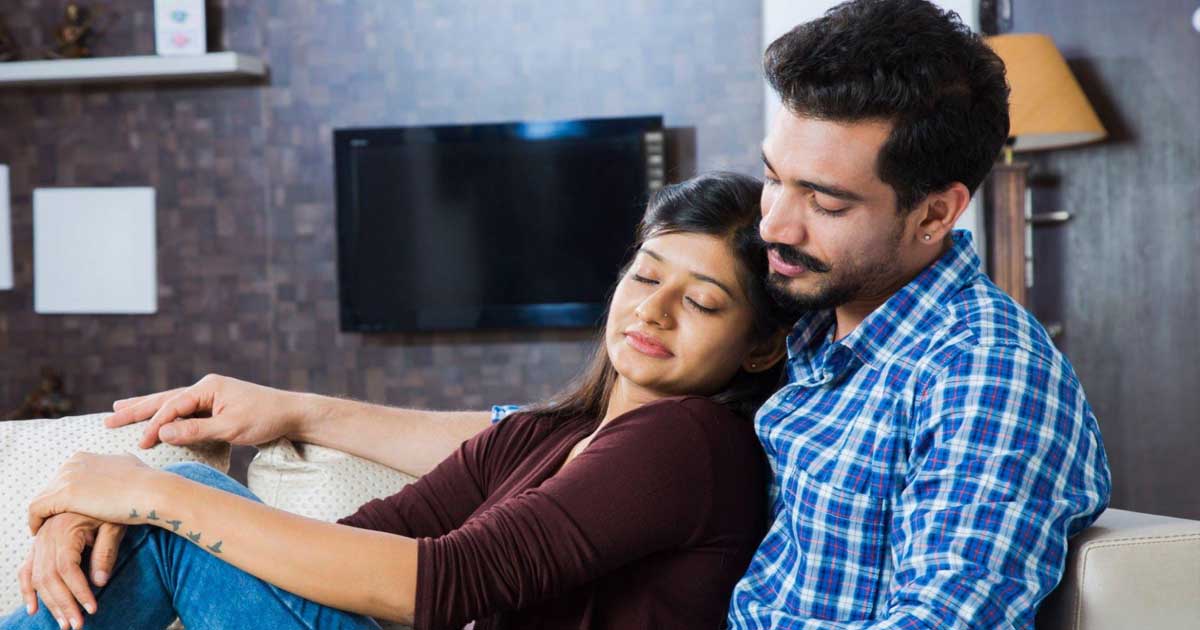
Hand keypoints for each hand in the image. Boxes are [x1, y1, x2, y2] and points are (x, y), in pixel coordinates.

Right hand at [19, 513, 124, 629]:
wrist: (108, 489)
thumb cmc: (116, 506)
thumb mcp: (115, 525)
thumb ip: (106, 552)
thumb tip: (99, 583)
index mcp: (64, 528)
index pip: (67, 569)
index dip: (78, 591)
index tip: (92, 609)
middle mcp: (47, 535)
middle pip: (49, 576)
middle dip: (64, 603)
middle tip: (77, 625)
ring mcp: (40, 540)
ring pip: (37, 577)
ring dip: (50, 602)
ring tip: (65, 622)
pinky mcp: (40, 544)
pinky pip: (26, 569)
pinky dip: (28, 589)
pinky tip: (34, 608)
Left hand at [28, 452, 161, 535]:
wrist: (152, 491)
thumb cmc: (147, 483)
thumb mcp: (129, 467)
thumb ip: (118, 467)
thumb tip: (123, 466)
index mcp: (85, 457)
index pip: (63, 479)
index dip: (63, 497)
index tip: (65, 512)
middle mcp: (73, 463)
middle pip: (51, 488)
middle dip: (52, 507)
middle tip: (53, 525)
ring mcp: (68, 476)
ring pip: (43, 499)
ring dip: (43, 516)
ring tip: (44, 532)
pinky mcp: (65, 494)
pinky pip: (37, 509)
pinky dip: (35, 522)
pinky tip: (39, 533)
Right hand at [105, 373, 303, 448]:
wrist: (291, 414)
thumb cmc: (265, 419)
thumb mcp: (231, 428)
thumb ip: (196, 431)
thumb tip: (162, 433)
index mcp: (208, 387)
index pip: (172, 406)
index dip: (154, 425)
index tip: (140, 443)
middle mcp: (206, 388)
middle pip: (164, 399)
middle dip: (137, 409)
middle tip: (108, 418)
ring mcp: (210, 396)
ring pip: (171, 403)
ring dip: (146, 408)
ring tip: (120, 409)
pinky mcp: (215, 406)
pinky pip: (183, 410)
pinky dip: (166, 415)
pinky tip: (155, 419)